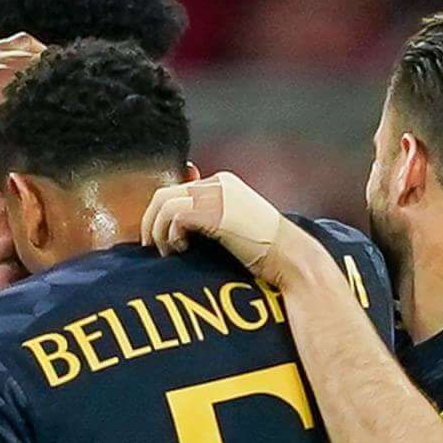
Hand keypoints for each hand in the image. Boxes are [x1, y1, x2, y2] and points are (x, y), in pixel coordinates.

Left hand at [139, 170, 306, 275]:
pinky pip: (175, 215)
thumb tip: (179, 231)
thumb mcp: (233, 229)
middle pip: (164, 193)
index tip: (160, 241)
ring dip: (158, 230)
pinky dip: (171, 233)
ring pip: (163, 203)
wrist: (290, 258)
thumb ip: (208, 221)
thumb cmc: (264, 253)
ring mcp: (217, 195)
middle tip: (152, 247)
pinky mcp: (216, 211)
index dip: (161, 216)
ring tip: (167, 251)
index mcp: (222, 184)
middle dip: (151, 222)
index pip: (177, 191)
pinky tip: (182, 249)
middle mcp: (218, 184)